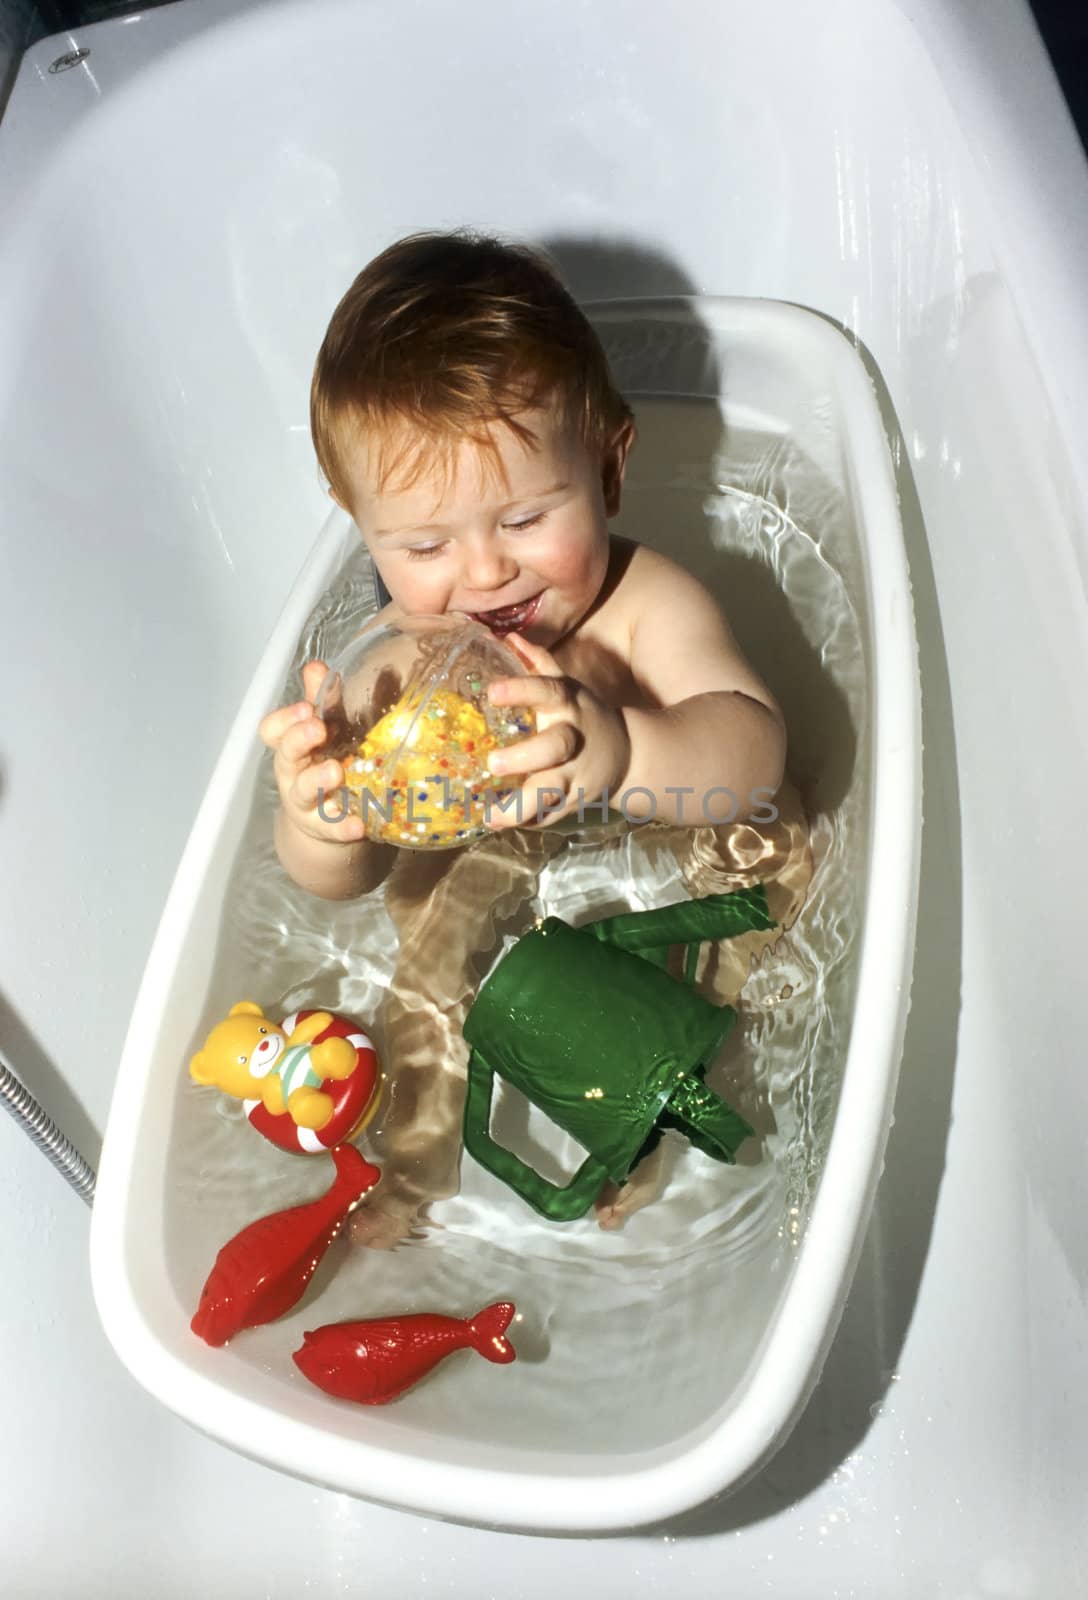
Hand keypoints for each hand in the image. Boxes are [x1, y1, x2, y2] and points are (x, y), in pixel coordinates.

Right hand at [258, 660, 364, 846]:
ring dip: (318, 780)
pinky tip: (359, 824)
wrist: (329, 821)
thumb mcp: (328, 728)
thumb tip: (320, 665)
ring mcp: (307, 803)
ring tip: (336, 771)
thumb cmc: (326, 763)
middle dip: (298, 740)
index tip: (306, 707)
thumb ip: (326, 699)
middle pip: (285, 756)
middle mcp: (294, 773)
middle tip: (317, 728)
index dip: (284, 719)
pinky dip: (343, 826)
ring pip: (303, 791)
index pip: (273, 731)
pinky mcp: (325, 828)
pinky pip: (332, 828)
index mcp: (292, 745)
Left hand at [484, 635, 630, 829]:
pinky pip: (550, 814)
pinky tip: (499, 824)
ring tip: (492, 816)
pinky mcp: (575, 802)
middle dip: (524, 756)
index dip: (521, 690)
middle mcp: (573, 739)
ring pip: (551, 792)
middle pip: (554, 747)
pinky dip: (528, 821)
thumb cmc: (583, 715)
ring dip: (521, 805)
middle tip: (492, 762)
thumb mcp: (568, 687)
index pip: (546, 691)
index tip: (492, 692)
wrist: (630, 755)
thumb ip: (538, 664)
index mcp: (569, 704)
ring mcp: (575, 775)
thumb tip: (506, 636)